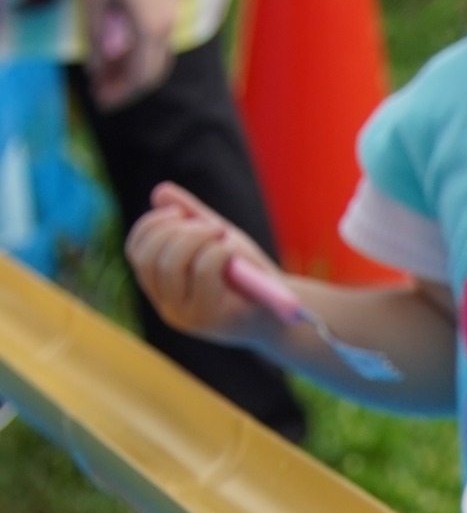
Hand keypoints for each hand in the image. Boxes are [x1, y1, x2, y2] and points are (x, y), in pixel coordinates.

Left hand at [81, 0, 177, 106]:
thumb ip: (96, 35)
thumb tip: (97, 68)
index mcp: (150, 28)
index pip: (140, 76)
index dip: (120, 92)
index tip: (101, 100)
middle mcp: (167, 27)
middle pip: (153, 72)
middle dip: (127, 87)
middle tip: (102, 93)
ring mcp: (171, 15)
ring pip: (158, 57)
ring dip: (134, 70)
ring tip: (109, 73)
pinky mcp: (168, 4)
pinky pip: (158, 41)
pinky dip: (141, 53)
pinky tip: (121, 49)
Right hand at [126, 180, 283, 343]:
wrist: (284, 314)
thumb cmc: (248, 276)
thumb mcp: (217, 241)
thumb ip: (190, 218)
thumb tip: (161, 192)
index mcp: (161, 288)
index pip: (135, 252)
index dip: (151, 225)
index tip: (179, 212)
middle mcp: (167, 306)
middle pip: (150, 257)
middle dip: (176, 230)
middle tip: (209, 225)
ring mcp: (186, 316)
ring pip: (171, 264)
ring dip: (197, 237)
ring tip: (223, 235)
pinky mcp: (209, 320)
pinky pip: (203, 271)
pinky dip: (218, 250)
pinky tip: (234, 252)